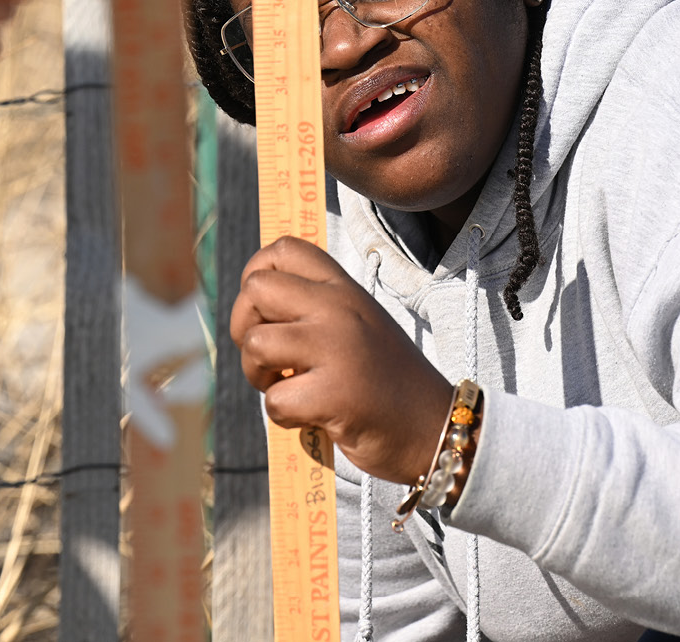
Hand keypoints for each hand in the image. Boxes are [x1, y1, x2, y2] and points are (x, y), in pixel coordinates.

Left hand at [231, 236, 453, 484]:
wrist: (434, 429)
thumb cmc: (385, 381)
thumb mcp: (357, 324)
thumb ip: (315, 308)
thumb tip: (252, 306)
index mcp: (344, 289)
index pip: (283, 249)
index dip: (254, 275)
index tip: (263, 311)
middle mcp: (340, 308)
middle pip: (256, 288)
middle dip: (244, 326)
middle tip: (269, 357)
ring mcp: (337, 348)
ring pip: (257, 343)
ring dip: (259, 374)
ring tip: (290, 386)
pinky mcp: (334, 394)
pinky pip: (275, 400)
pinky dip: (285, 416)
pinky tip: (314, 416)